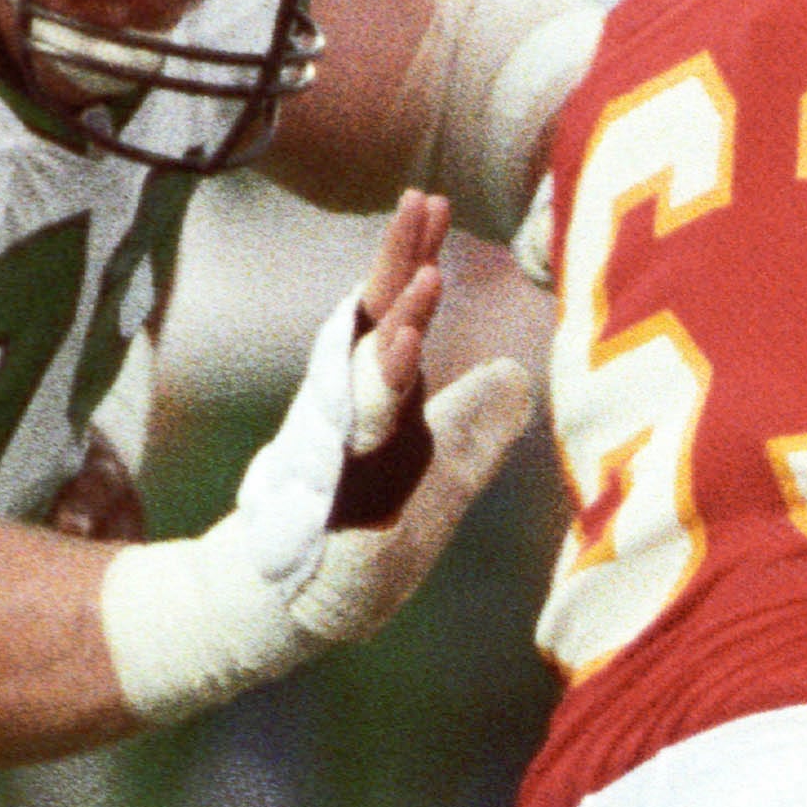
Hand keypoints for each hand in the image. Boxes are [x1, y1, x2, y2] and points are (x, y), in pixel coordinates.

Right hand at [221, 191, 534, 646]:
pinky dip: (378, 403)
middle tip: (421, 202)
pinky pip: (360, 444)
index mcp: (379, 399)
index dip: (414, 257)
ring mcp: (345, 454)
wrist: (291, 607)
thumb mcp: (439, 476)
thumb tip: (515, 376)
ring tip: (426, 279)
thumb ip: (472, 427)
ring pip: (370, 379)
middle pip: (378, 326)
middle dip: (399, 263)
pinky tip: (402, 362)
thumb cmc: (366, 537)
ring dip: (398, 328)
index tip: (432, 199)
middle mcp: (356, 414)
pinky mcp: (339, 499)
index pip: (399, 313)